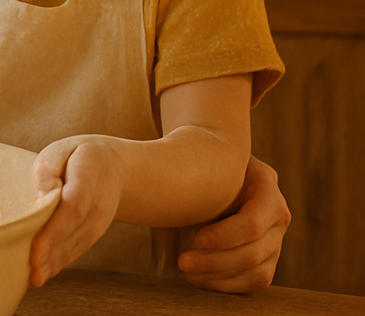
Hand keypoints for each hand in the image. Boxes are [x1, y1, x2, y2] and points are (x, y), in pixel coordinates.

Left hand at [28, 136, 123, 286]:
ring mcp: (99, 222)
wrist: (116, 167)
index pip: (71, 209)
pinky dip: (62, 262)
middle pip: (73, 233)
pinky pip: (79, 248)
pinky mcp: (95, 232)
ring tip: (33, 278)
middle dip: (51, 254)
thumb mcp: (62, 149)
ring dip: (55, 263)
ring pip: (76, 245)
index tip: (35, 251)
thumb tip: (41, 193)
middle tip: (30, 273)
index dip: (53, 232)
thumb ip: (48, 168)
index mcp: (87, 179)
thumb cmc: (79, 156)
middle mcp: (98, 206)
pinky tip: (45, 272)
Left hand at [177, 156, 289, 292]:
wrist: (220, 170)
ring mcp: (277, 239)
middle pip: (253, 252)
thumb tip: (167, 184)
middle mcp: (278, 215)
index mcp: (266, 186)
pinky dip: (227, 284)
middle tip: (182, 262)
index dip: (224, 237)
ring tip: (187, 272)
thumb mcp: (209, 160)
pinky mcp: (269, 259)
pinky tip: (201, 278)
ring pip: (256, 272)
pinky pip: (255, 282)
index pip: (253, 223)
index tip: (196, 240)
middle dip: (215, 262)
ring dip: (218, 277)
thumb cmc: (208, 164)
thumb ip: (201, 173)